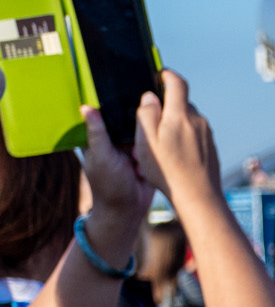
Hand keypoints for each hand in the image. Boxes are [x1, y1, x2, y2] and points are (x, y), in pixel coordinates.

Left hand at [76, 106, 151, 264]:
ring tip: (142, 150)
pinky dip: (157, 144)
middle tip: (138, 130)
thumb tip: (86, 107)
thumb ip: (97, 132)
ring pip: (143, 128)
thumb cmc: (109, 186)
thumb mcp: (101, 156)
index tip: (125, 96)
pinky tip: (154, 151)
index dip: (114, 104)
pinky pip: (155, 141)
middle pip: (127, 118)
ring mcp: (132, 146)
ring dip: (148, 134)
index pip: (106, 113)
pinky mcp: (147, 153)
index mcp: (98, 137)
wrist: (130, 209)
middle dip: (136, 121)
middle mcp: (115, 139)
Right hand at [135, 71, 224, 216]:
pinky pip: (195, 133)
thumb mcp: (146, 140)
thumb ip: (146, 114)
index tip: (160, 74)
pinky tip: (175, 154)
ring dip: (175, 124)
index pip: (177, 83)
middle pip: (181, 103)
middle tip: (151, 121)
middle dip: (167, 106)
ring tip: (161, 144)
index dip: (167, 75)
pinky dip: (184, 137)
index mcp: (180, 115)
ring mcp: (207, 133)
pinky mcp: (211, 145)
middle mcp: (198, 120)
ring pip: (188, 119)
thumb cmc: (168, 170)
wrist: (198, 195)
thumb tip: (150, 97)